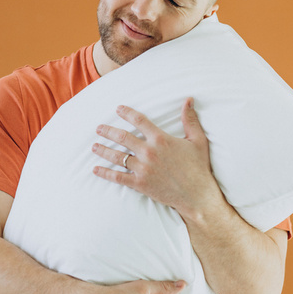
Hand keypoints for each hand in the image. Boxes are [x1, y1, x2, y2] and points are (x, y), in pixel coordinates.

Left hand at [92, 98, 220, 217]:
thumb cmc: (198, 167)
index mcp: (161, 139)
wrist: (196, 194)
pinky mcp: (140, 183)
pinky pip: (118, 177)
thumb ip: (190, 119)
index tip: (118, 109)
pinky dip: (105, 173)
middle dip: (108, 131)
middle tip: (99, 129)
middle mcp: (149, 152)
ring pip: (117, 156)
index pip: (139, 121)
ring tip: (94, 146)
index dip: (127, 113)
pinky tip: (96, 169)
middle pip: (122, 137)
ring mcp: (143, 168)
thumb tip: (189, 99)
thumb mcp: (198, 140)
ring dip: (103, 150)